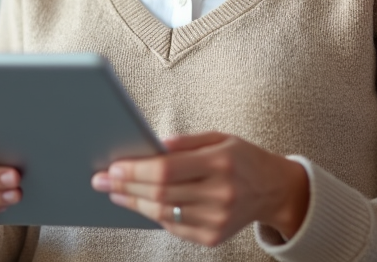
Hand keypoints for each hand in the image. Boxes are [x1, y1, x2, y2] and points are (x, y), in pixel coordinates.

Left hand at [91, 132, 308, 246]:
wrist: (274, 190)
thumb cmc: (242, 158)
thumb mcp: (219, 138)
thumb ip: (184, 142)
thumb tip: (149, 146)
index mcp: (221, 163)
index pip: (168, 169)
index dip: (136, 170)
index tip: (113, 167)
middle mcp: (220, 194)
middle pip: (161, 193)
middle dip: (126, 186)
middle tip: (101, 179)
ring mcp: (217, 219)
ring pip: (163, 213)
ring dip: (134, 202)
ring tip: (114, 192)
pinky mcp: (213, 237)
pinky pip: (174, 227)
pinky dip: (153, 215)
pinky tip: (139, 204)